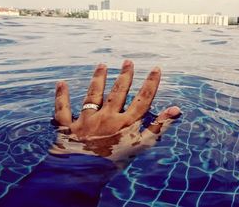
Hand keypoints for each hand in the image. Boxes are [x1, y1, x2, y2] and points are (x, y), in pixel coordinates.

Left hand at [51, 60, 179, 162]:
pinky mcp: (68, 127)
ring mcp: (86, 121)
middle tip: (128, 62)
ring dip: (98, 79)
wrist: (82, 175)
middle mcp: (107, 117)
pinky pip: (63, 110)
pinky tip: (61, 84)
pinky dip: (61, 97)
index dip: (150, 83)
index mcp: (125, 123)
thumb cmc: (115, 162)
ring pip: (93, 95)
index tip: (155, 69)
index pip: (142, 99)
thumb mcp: (142, 146)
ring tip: (102, 65)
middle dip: (124, 76)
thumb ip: (159, 126)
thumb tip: (176, 109)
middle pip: (118, 93)